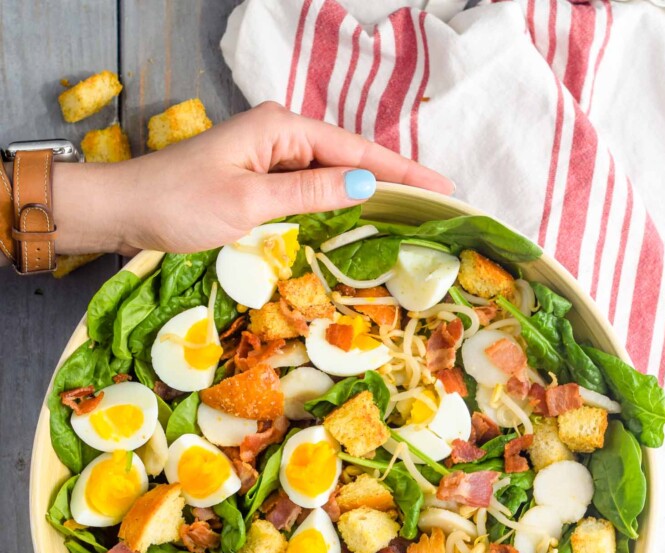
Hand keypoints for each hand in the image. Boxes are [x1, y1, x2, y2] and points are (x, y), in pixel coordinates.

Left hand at [52, 103, 452, 256]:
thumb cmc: (179, 204)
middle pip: (351, 157)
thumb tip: (366, 186)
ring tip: (415, 212)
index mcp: (280, 129)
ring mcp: (270, 157)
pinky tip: (362, 216)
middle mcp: (280, 135)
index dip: (402, 171)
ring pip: (334, 174)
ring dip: (371, 192)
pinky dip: (340, 202)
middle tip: (440, 204)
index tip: (443, 188)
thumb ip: (307, 193)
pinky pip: (312, 188)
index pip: (355, 150)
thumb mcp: (247, 201)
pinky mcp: (260, 179)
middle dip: (395, 179)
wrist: (126, 210)